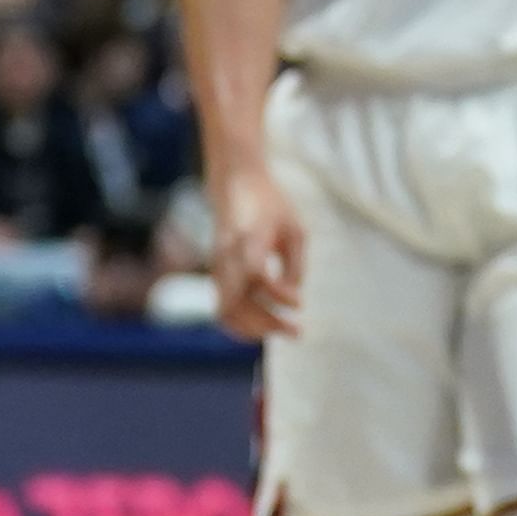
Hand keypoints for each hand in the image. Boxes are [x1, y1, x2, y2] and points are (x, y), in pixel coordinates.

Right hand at [208, 163, 305, 339]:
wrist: (234, 183)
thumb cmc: (270, 205)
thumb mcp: (294, 228)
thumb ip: (295, 265)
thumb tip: (292, 301)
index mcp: (247, 238)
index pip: (256, 275)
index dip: (278, 295)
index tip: (300, 305)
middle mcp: (227, 256)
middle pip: (238, 303)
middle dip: (269, 324)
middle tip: (298, 331)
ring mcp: (218, 267)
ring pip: (227, 313)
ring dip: (255, 329)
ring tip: (284, 330)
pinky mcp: (216, 275)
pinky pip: (223, 310)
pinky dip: (242, 325)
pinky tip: (266, 326)